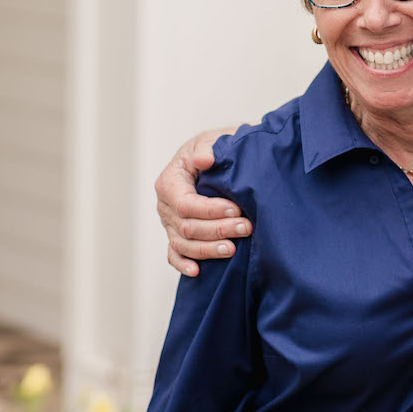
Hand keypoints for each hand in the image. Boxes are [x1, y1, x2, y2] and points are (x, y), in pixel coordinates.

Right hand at [155, 127, 247, 274]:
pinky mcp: (177, 235)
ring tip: (233, 249)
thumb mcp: (212, 140)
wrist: (220, 158)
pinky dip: (183, 265)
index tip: (236, 209)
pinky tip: (198, 272)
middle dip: (218, 229)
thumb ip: (208, 148)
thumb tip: (204, 160)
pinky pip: (174, 255)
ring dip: (209, 249)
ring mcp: (170, 223)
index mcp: (170, 181)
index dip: (210, 210)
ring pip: (184, 244)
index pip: (186, 203)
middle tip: (247, 227)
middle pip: (187, 226)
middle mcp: (166, 205)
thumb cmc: (216, 149)